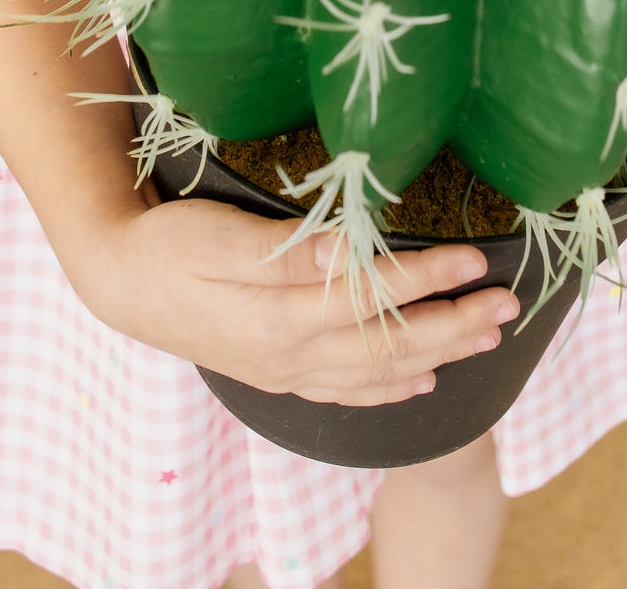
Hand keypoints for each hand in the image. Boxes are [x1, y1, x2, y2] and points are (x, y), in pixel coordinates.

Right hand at [69, 195, 520, 405]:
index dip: (430, 276)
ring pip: (377, 371)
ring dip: (438, 353)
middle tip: (508, 304)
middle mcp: (292, 353)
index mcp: (282, 316)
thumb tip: (351, 251)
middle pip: (390, 344)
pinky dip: (390, 386)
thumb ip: (287, 250)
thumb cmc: (168, 243)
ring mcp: (285, 370)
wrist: (118, 281)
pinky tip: (420, 380)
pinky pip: (346, 390)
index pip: (375, 297)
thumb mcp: (219, 236)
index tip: (477, 257)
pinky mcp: (276, 371)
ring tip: (487, 338)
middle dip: (455, 323)